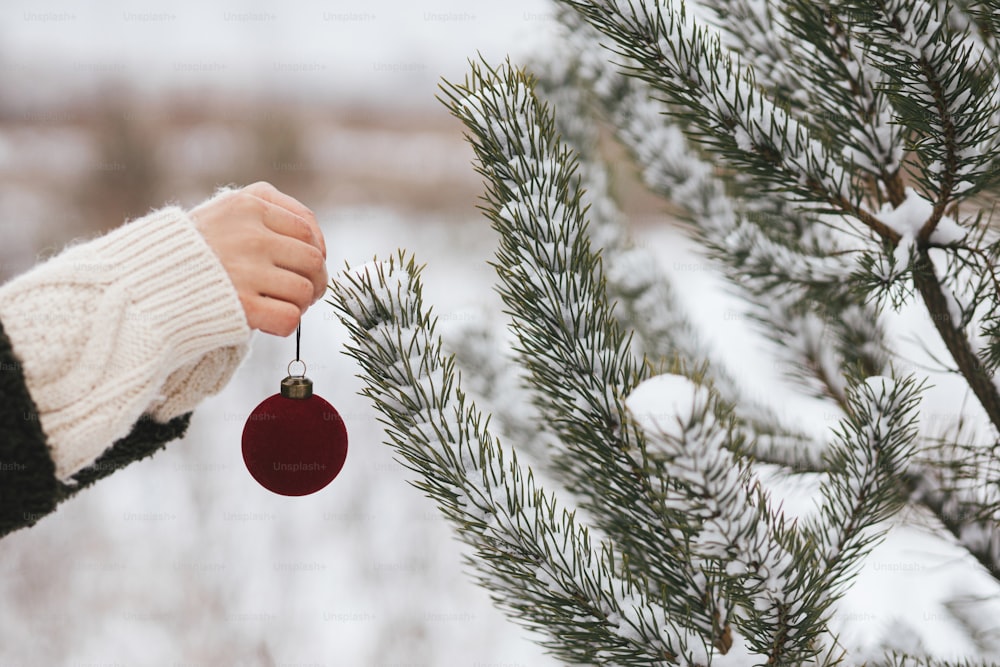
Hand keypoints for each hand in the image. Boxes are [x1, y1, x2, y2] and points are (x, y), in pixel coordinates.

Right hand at [190, 182, 327, 336]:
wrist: (138, 283)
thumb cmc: (186, 252)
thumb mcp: (221, 212)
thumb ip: (264, 213)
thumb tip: (317, 243)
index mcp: (246, 205)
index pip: (306, 226)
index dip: (317, 250)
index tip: (308, 266)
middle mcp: (249, 234)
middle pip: (312, 259)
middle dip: (316, 280)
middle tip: (306, 293)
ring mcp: (245, 269)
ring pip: (304, 290)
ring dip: (301, 304)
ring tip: (284, 306)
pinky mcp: (241, 305)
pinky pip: (290, 318)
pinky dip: (286, 325)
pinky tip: (271, 323)